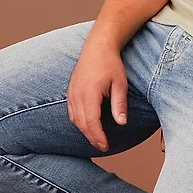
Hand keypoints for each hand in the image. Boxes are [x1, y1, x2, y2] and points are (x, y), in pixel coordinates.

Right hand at [66, 37, 127, 151]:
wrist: (97, 47)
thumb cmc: (110, 64)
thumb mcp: (120, 83)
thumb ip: (119, 103)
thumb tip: (121, 123)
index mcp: (89, 92)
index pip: (91, 121)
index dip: (97, 136)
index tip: (105, 145)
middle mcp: (77, 94)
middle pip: (81, 123)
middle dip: (91, 137)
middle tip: (103, 146)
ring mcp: (71, 93)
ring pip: (74, 119)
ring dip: (84, 131)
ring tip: (97, 138)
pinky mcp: (70, 92)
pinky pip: (72, 112)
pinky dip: (79, 122)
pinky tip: (88, 125)